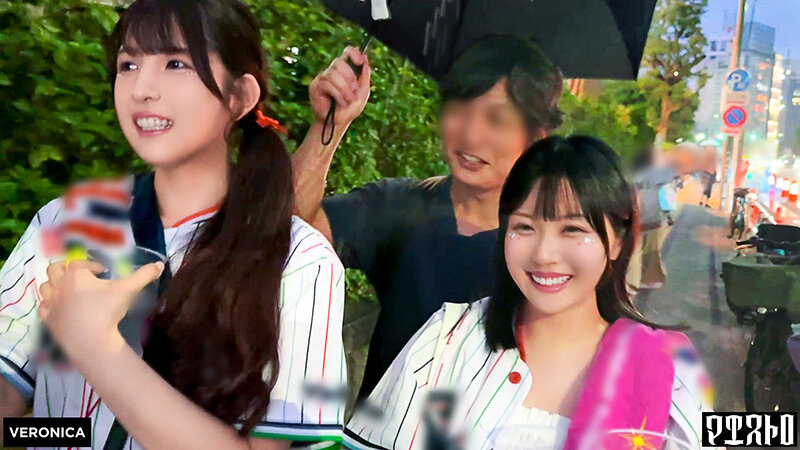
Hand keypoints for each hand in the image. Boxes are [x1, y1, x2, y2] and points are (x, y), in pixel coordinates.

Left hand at [38, 260, 163, 357]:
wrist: (90, 340)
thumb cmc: (107, 310)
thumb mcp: (128, 290)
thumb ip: (144, 275)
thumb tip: (159, 265)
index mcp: (76, 275)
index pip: (80, 262)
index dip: (91, 265)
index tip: (103, 272)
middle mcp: (60, 285)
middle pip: (54, 268)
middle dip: (65, 268)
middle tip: (80, 276)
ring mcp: (51, 302)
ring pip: (45, 285)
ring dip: (55, 284)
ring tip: (68, 290)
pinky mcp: (47, 318)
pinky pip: (43, 306)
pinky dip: (49, 304)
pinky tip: (60, 308)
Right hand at [309, 47, 370, 125]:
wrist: (338, 123)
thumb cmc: (349, 109)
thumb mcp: (363, 92)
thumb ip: (365, 76)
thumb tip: (365, 59)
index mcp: (345, 71)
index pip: (346, 53)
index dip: (353, 53)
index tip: (359, 61)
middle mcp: (332, 72)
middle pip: (339, 62)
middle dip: (349, 77)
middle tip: (354, 90)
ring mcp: (323, 78)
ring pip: (333, 74)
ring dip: (344, 89)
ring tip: (348, 100)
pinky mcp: (315, 86)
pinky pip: (327, 84)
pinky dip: (337, 94)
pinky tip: (341, 102)